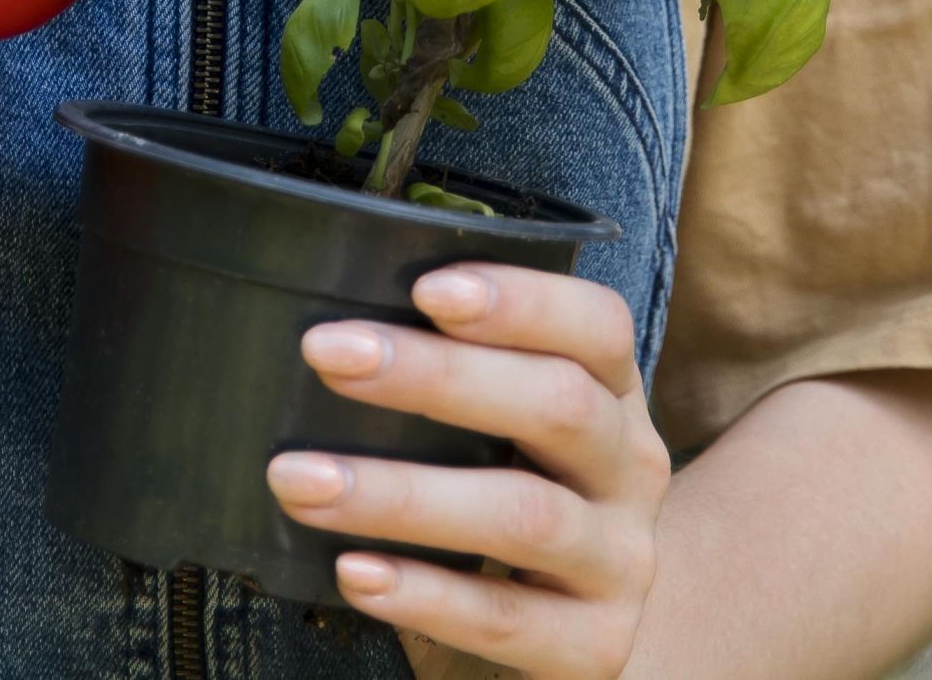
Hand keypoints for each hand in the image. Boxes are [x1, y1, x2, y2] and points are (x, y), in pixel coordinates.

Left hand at [266, 263, 668, 679]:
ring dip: (401, 495)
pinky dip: (426, 595)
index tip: (425, 288)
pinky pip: (507, 619)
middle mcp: (630, 469)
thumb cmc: (520, 490)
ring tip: (300, 480)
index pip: (597, 325)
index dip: (521, 300)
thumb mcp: (513, 424)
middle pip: (558, 405)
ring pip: (525, 517)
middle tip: (326, 354)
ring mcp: (620, 561)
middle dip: (434, 376)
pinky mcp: (596, 645)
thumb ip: (456, 375)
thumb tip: (328, 333)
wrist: (593, 626)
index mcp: (613, 392)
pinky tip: (355, 573)